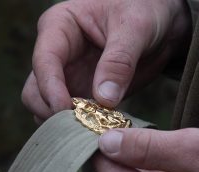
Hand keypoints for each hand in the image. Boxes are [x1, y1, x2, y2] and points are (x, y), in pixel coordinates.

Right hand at [21, 0, 190, 122]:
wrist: (162, 23)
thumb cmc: (145, 11)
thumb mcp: (135, 29)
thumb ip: (119, 61)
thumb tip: (104, 98)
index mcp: (60, 27)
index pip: (44, 61)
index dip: (51, 88)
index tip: (67, 110)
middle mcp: (59, 55)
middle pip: (36, 91)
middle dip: (54, 112)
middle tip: (82, 126)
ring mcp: (71, 77)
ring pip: (50, 109)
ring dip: (68, 124)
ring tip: (94, 131)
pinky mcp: (87, 94)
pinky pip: (75, 117)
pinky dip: (84, 127)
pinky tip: (102, 132)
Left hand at [94, 128, 198, 171]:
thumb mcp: (195, 150)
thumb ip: (148, 147)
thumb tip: (106, 142)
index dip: (99, 143)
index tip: (97, 118)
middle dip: (113, 146)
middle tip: (111, 116)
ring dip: (129, 151)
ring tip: (125, 125)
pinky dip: (145, 158)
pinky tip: (147, 142)